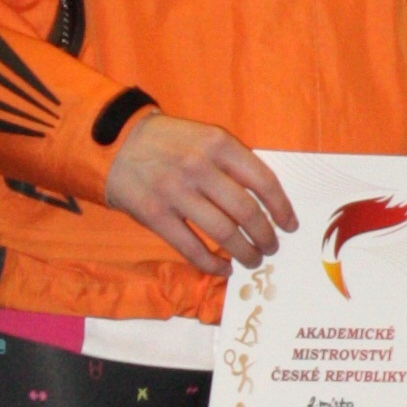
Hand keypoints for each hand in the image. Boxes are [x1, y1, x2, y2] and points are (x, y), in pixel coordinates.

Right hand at [104, 114, 296, 265]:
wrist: (117, 144)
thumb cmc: (171, 143)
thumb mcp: (205, 138)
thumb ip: (233, 164)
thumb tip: (268, 203)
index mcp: (218, 144)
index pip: (263, 181)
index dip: (281, 208)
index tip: (289, 225)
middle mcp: (199, 167)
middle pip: (246, 212)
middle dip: (265, 236)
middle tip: (271, 247)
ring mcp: (175, 192)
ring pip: (223, 233)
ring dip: (244, 252)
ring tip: (253, 259)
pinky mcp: (155, 215)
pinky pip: (191, 248)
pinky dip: (212, 263)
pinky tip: (223, 268)